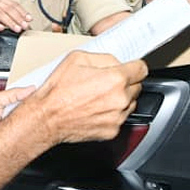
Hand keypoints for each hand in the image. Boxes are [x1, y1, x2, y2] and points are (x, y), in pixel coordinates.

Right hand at [0, 0, 33, 32]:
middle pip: (8, 8)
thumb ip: (8, 16)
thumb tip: (22, 23)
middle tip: (24, 25)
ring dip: (9, 22)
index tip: (29, 19)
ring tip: (15, 28)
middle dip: (18, 18)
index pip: (13, 4)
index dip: (22, 11)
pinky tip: (1, 28)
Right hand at [24, 51, 146, 145]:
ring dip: (120, 99)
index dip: (134, 66)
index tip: (131, 68)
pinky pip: (120, 118)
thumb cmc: (58, 90)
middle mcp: (120, 99)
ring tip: (99, 96)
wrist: (47, 118)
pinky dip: (112, 114)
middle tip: (106, 82)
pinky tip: (96, 109)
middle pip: (137, 87)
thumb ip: (104, 58)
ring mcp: (118, 117)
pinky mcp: (112, 131)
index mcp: (115, 79)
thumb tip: (117, 62)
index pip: (142, 69)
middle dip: (125, 83)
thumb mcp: (77, 59)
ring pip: (130, 103)